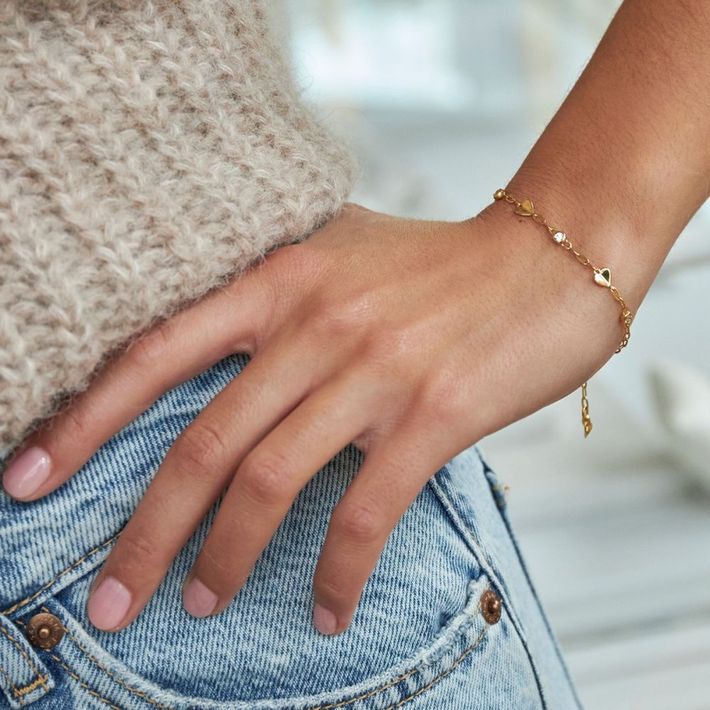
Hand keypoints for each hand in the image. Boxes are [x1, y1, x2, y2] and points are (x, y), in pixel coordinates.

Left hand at [1, 200, 621, 633]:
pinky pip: (364, 512)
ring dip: (226, 559)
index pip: (155, 353)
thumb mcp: (341, 253)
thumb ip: (275, 291)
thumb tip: (213, 346)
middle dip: (146, 533)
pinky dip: (337, 571)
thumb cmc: (441, 265)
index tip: (31, 478)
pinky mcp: (432, 417)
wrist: (546, 260)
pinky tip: (326, 609)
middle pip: (203, 444)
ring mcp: (373, 372)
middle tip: (112, 596)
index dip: (84, 420)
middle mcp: (316, 325)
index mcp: (281, 279)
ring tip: (203, 604)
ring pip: (270, 484)